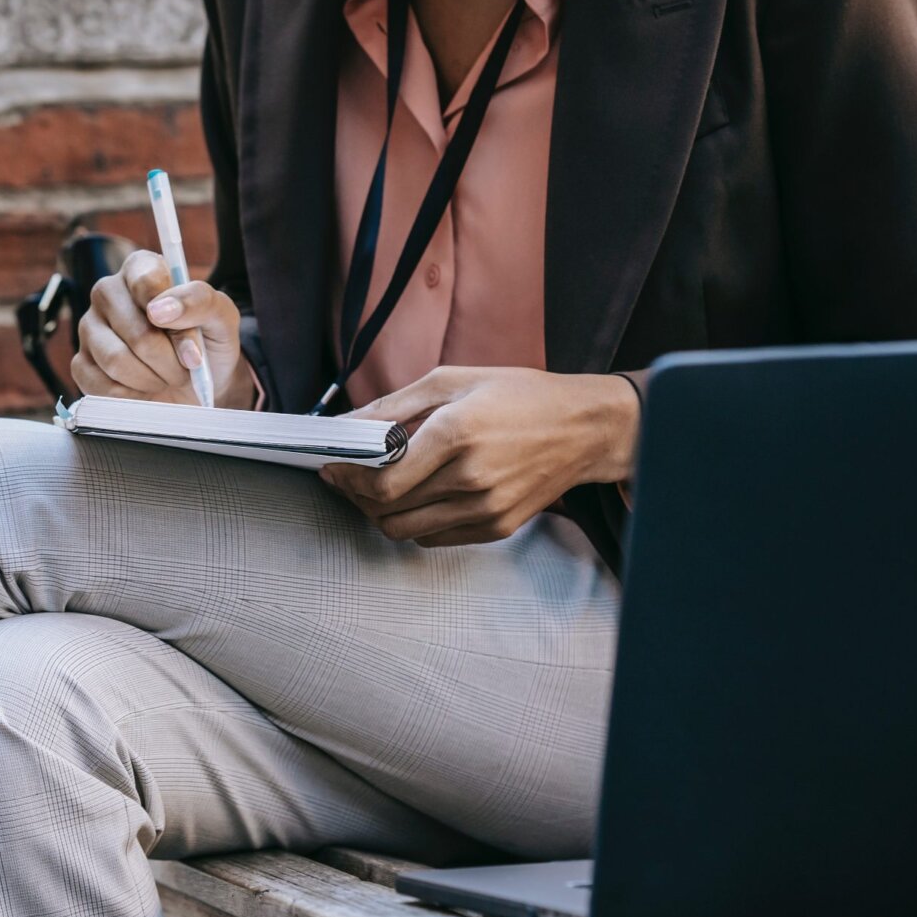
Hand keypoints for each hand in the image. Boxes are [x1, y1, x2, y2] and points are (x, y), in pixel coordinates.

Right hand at [71, 249, 256, 407]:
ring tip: (167, 377)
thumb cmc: (208, 342)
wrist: (200, 384)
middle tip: (186, 368)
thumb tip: (159, 310)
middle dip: (170, 360)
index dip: (171, 314)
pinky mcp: (81, 363)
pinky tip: (145, 389)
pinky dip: (133, 397)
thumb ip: (199, 302)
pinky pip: (102, 386)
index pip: (145, 281)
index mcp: (141, 270)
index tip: (190, 338)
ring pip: (116, 361)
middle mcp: (108, 293)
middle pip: (136, 332)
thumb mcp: (221, 317)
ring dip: (153, 380)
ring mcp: (89, 328)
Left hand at [318, 367, 638, 546]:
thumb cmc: (519, 395)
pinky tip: (413, 496)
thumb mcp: (452, 380)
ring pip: (404, 530)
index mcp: (457, 434)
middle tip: (344, 476)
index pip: (383, 479)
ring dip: (379, 512)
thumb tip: (346, 426)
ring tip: (375, 486)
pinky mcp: (497, 527)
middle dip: (354, 494)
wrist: (586, 428)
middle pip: (387, 509)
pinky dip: (412, 521)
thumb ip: (393, 406)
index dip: (347, 478)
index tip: (331, 466)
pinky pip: (433, 537)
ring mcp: (486, 508)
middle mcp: (471, 478)